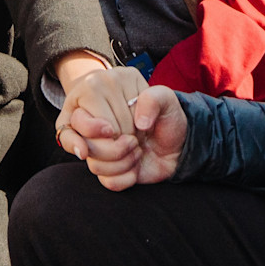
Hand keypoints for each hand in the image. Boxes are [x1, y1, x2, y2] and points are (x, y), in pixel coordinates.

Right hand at [56, 68, 186, 190]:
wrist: (176, 144)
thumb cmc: (167, 117)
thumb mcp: (167, 99)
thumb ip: (154, 98)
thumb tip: (139, 122)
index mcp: (100, 87)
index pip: (91, 115)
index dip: (115, 127)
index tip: (134, 128)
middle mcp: (88, 111)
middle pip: (89, 141)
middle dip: (121, 146)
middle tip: (137, 138)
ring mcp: (90, 140)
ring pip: (94, 163)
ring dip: (123, 163)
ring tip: (137, 149)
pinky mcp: (98, 163)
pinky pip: (102, 179)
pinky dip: (123, 178)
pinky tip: (134, 167)